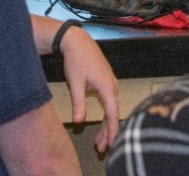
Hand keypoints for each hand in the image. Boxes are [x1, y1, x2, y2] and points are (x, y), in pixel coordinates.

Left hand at [58, 25, 119, 152]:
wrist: (78, 41)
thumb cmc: (77, 60)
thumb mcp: (75, 84)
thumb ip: (78, 103)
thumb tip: (78, 121)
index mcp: (107, 87)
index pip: (112, 114)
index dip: (111, 131)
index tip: (110, 144)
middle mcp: (113, 86)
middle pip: (112, 114)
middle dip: (108, 132)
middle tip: (100, 147)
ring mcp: (111, 83)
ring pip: (111, 108)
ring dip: (106, 124)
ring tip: (99, 139)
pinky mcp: (107, 82)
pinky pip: (109, 102)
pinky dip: (106, 114)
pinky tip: (101, 122)